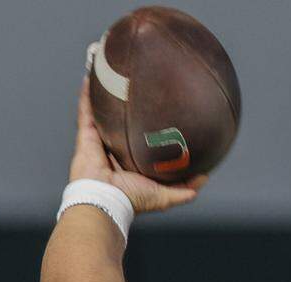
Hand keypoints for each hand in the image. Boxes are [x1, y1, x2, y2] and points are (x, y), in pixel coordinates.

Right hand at [69, 77, 207, 212]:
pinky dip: (86, 95)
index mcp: (131, 162)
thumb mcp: (165, 195)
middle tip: (136, 87)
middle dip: (127, 107)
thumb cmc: (132, 199)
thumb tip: (204, 177)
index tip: (158, 112)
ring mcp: (100, 141)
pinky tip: (90, 77)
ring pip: (102, 113)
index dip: (147, 128)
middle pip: (122, 124)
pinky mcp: (86, 136)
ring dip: (104, 95)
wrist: (106, 199)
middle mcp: (115, 150)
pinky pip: (86, 111)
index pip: (140, 141)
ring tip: (110, 73)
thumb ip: (184, 188)